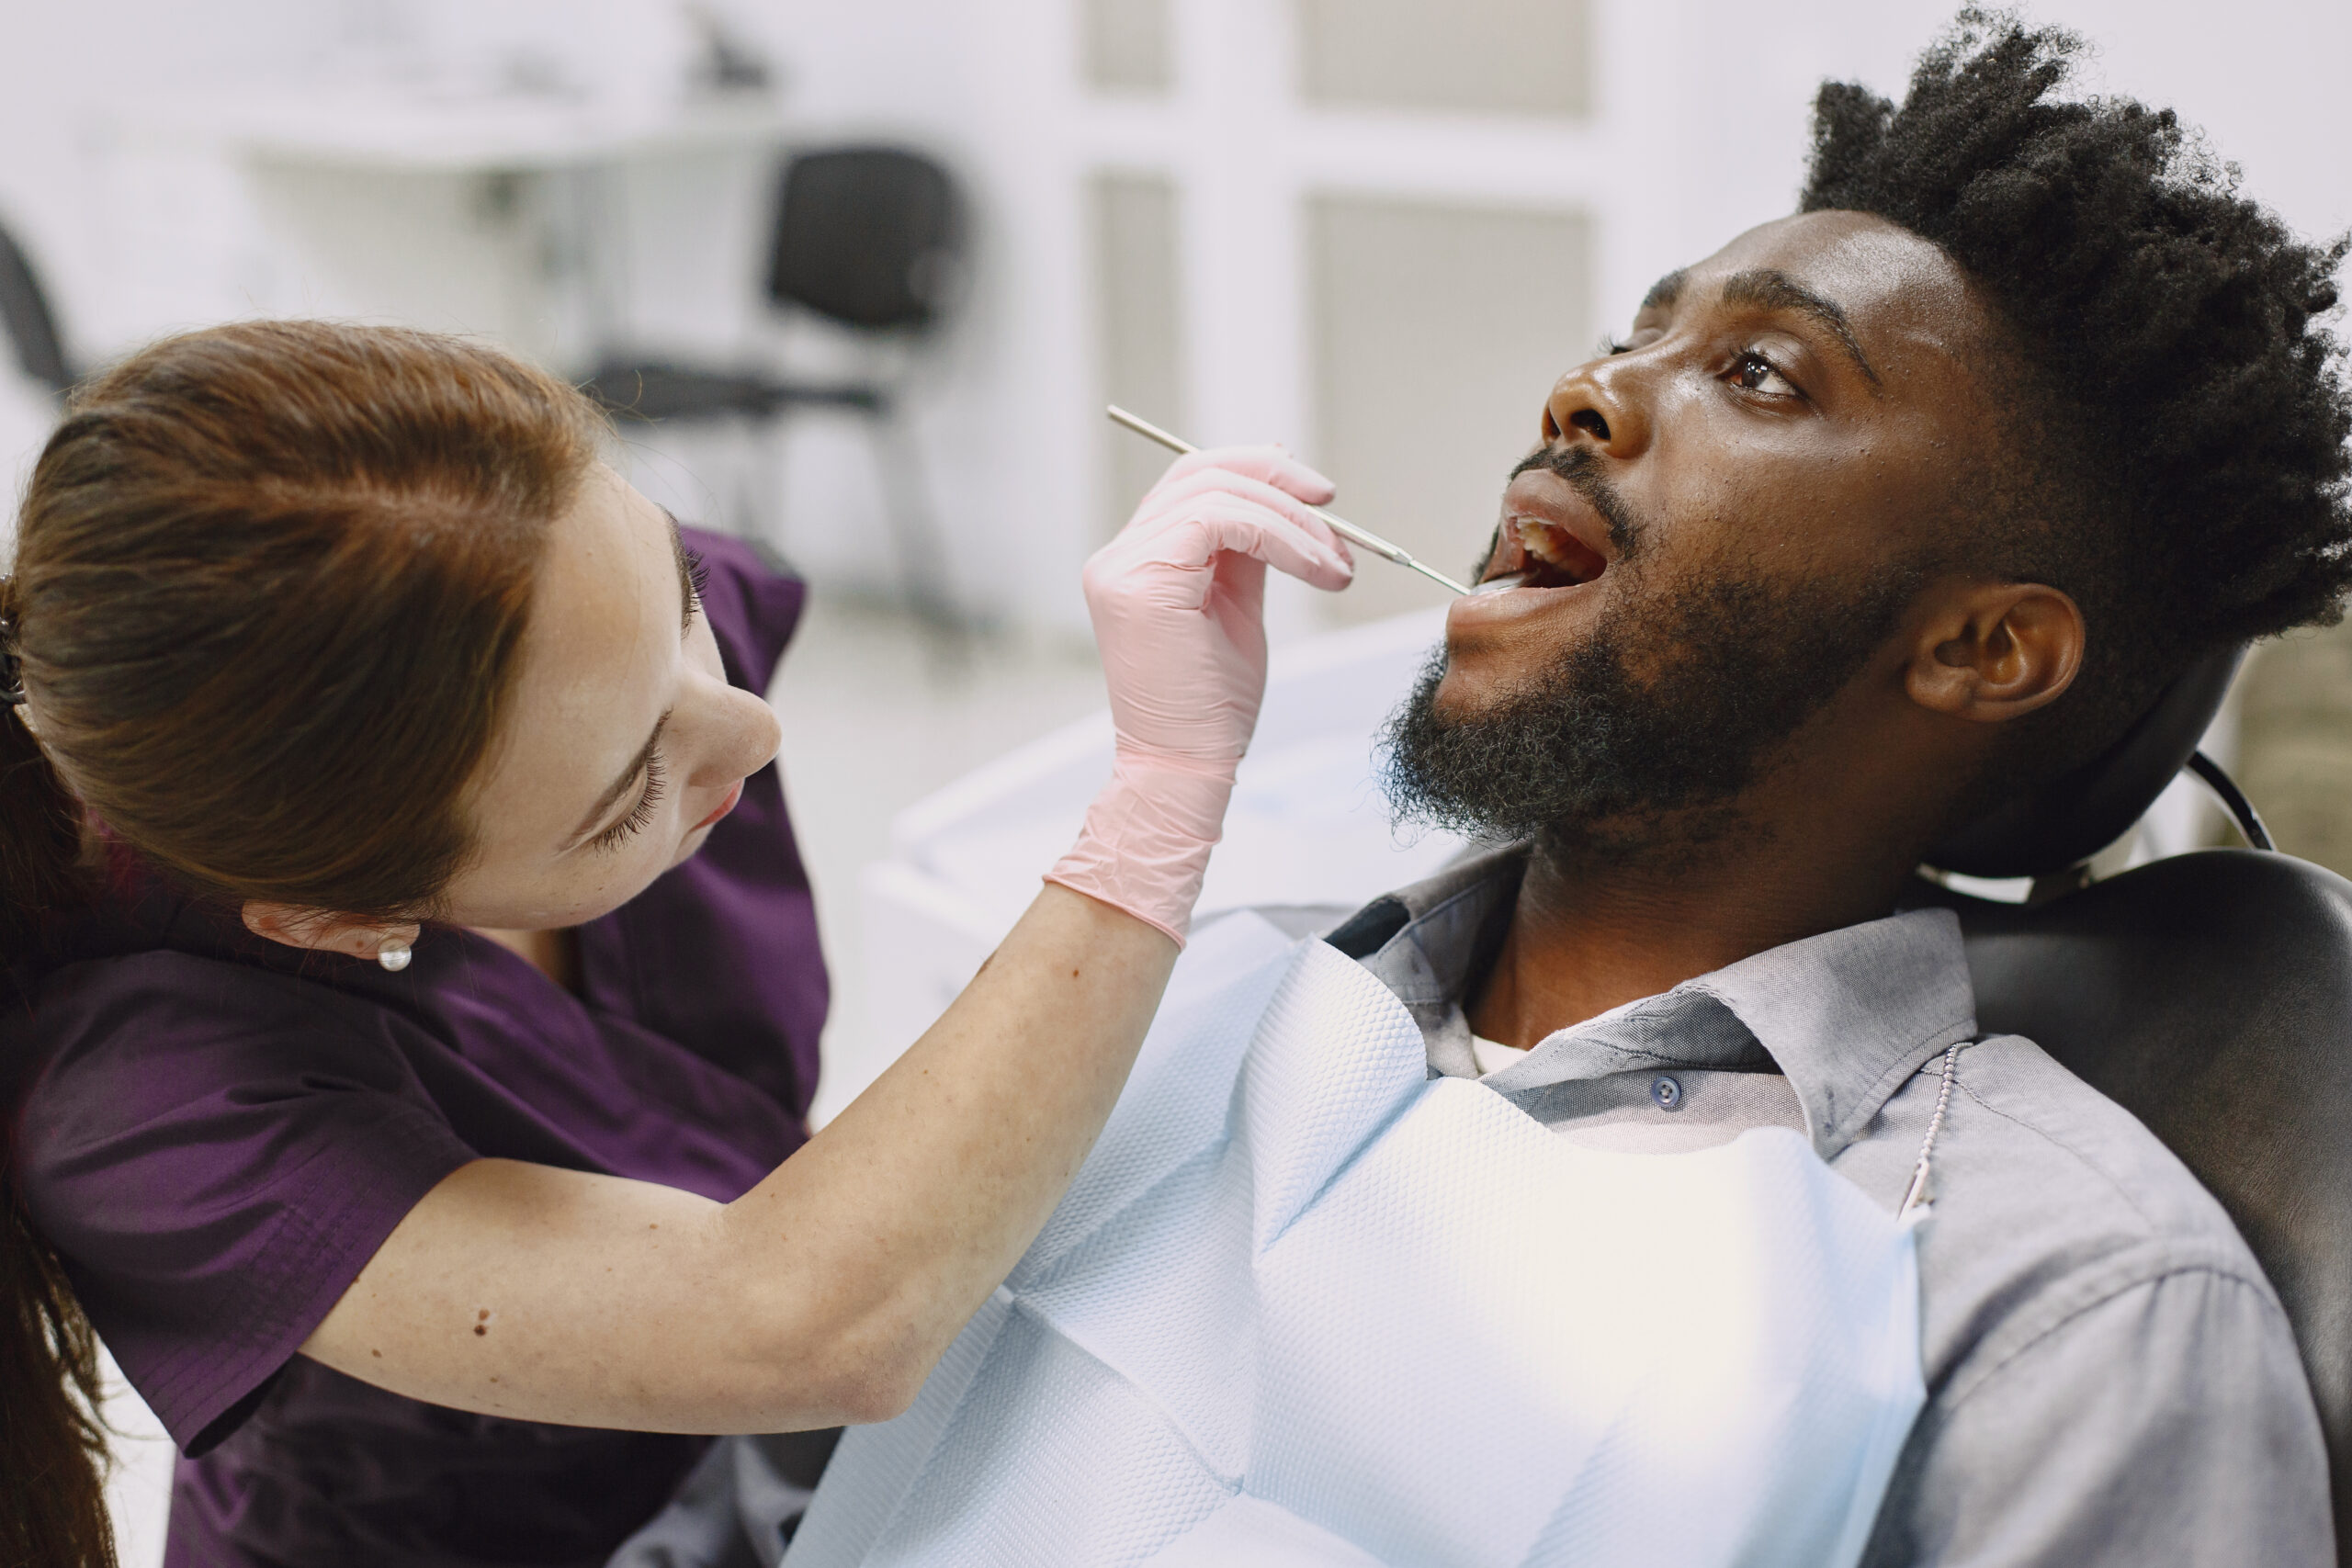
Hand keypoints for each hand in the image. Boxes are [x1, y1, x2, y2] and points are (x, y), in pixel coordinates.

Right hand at [1046, 446, 1351, 941]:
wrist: (1185, 767)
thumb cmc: (1211, 707)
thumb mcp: (1236, 609)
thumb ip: (1247, 553)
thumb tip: (1283, 496)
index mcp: (1138, 560)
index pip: (1191, 481)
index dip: (1257, 470)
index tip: (1316, 495)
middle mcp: (1120, 556)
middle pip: (1199, 472)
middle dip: (1279, 481)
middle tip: (1335, 512)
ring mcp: (1124, 566)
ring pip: (1217, 493)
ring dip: (1292, 521)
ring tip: (1334, 564)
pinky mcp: (1142, 582)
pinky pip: (1219, 521)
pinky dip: (1280, 536)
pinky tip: (1315, 568)